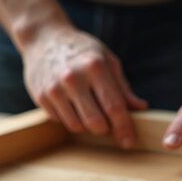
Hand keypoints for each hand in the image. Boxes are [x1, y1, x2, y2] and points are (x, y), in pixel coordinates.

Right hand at [22, 28, 146, 148]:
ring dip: (86, 126)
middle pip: (95, 122)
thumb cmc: (82, 51)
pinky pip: (60, 121)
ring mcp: (55, 88)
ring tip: (88, 110)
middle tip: (107, 124)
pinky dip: (69, 118)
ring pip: (76, 126)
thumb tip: (141, 108)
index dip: (123, 128)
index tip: (128, 142)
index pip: (114, 106)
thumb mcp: (107, 60)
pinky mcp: (41, 96)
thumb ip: (123, 87)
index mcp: (95, 67)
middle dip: (105, 130)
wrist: (45, 38)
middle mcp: (74, 78)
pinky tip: (70, 104)